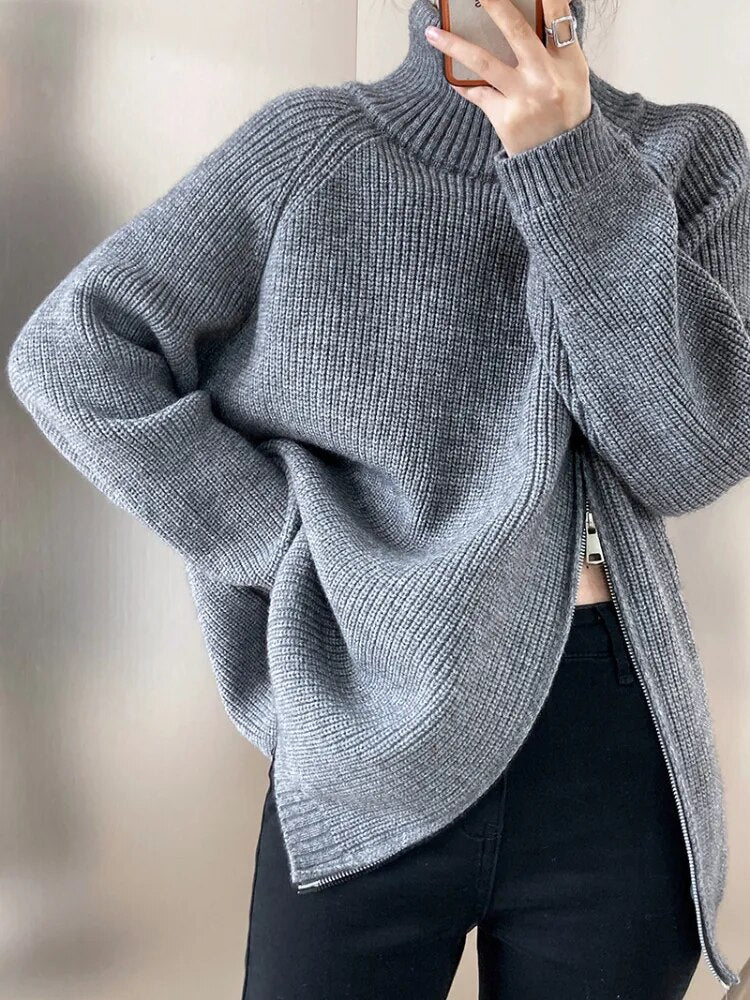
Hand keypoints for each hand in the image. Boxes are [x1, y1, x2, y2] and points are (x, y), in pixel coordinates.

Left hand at [424, 0, 591, 156]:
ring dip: (454, 44)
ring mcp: (525, 98)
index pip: (557, 15)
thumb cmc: (567, 116)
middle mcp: (546, 76)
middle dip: (493, 4)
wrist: (562, 164)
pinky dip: (464, 85)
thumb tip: (540, 15)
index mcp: (569, 62)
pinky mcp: (506, 118)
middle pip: (516, 30)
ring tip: (432, 32)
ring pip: (484, 62)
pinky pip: (478, 94)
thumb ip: (557, 49)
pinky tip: (453, 78)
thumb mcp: (575, 79)